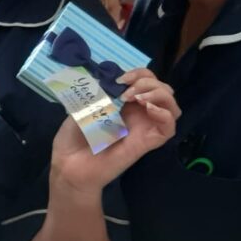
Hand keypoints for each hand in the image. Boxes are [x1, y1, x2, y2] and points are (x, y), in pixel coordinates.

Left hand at [50, 69, 180, 195]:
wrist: (68, 166)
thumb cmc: (73, 138)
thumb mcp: (84, 107)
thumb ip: (102, 92)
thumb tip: (115, 79)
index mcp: (125, 104)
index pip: (147, 81)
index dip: (138, 74)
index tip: (119, 80)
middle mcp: (138, 114)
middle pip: (163, 90)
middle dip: (148, 81)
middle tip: (126, 92)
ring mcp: (144, 128)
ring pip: (172, 107)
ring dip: (158, 94)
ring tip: (137, 99)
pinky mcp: (147, 143)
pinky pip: (169, 128)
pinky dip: (164, 114)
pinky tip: (148, 109)